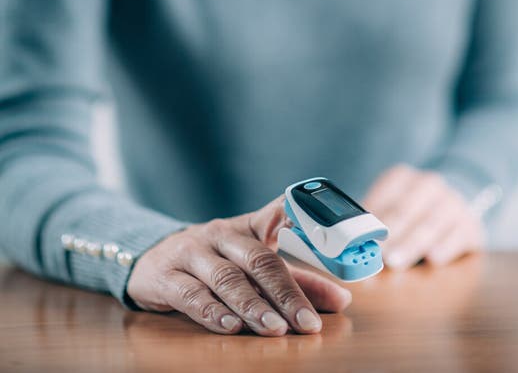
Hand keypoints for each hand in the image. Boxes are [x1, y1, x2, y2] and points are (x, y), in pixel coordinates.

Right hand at [126, 194, 351, 335]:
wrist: (149, 258)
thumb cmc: (212, 262)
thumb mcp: (251, 264)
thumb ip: (297, 280)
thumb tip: (342, 299)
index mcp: (247, 226)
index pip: (279, 215)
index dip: (303, 220)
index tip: (328, 235)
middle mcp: (221, 234)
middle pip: (259, 258)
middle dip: (286, 292)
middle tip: (307, 322)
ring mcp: (193, 252)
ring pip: (227, 278)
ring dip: (253, 306)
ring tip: (275, 329)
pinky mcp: (166, 275)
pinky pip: (191, 294)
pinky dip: (212, 312)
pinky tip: (230, 327)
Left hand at [361, 164, 484, 269]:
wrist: (456, 206)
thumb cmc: (411, 213)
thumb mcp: (390, 208)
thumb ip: (373, 224)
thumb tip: (348, 246)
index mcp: (402, 177)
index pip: (384, 197)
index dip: (371, 220)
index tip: (360, 240)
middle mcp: (429, 184)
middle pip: (405, 211)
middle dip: (389, 235)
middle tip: (375, 254)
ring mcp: (453, 202)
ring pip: (430, 224)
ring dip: (410, 245)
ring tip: (395, 262)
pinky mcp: (471, 225)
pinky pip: (457, 236)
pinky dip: (444, 248)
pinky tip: (432, 259)